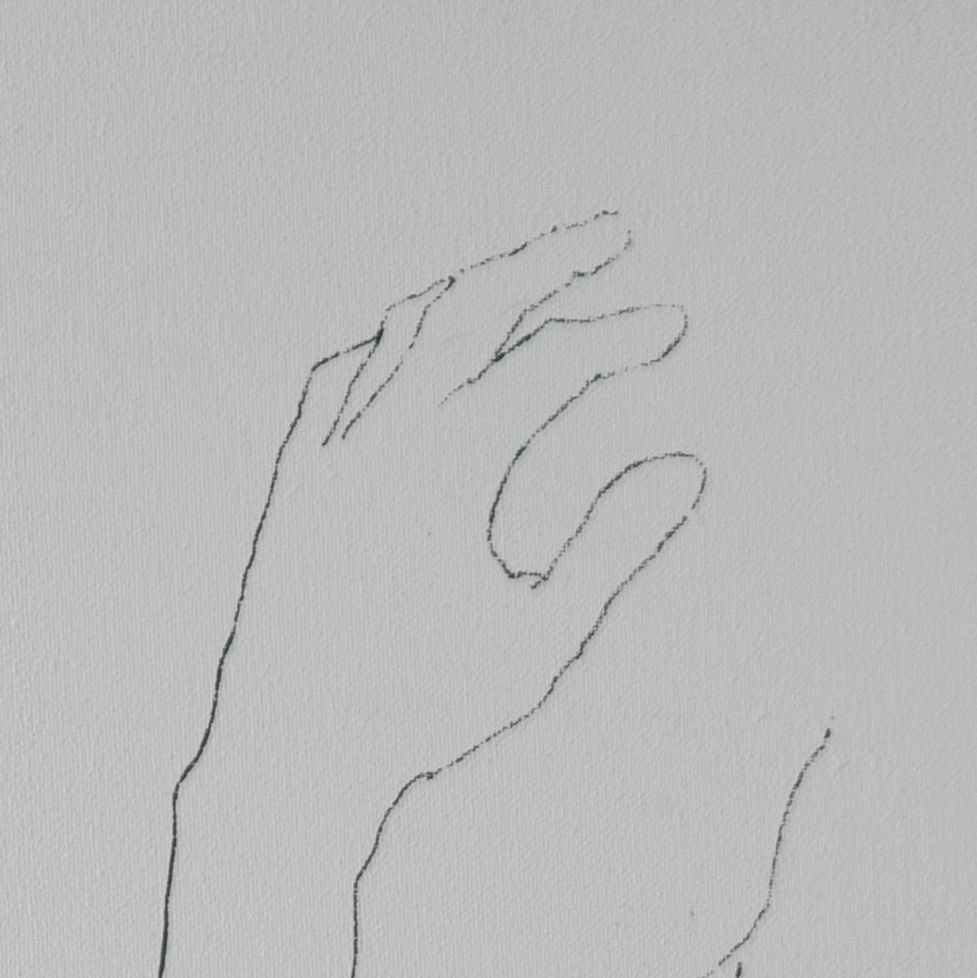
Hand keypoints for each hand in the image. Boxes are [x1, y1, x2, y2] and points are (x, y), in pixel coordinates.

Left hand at [193, 217, 699, 832]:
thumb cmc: (423, 707)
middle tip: (612, 234)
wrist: (292, 744)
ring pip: (406, 326)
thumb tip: (684, 469)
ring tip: (534, 276)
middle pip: (474, 307)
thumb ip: (614, 543)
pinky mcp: (297, 466)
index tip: (670, 323)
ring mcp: (328, 442)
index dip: (616, 336)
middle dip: (549, 263)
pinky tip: (430, 340)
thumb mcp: (540, 633)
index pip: (546, 366)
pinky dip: (402, 336)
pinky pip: (349, 367)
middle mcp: (377, 432)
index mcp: (444, 466)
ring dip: (478, 288)